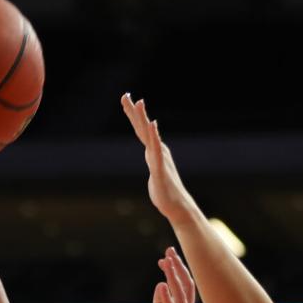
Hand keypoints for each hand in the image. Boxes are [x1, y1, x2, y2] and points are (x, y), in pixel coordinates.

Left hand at [121, 93, 194, 223]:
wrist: (177, 207)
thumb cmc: (166, 194)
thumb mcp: (155, 176)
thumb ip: (154, 165)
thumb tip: (154, 163)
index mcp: (154, 152)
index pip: (141, 131)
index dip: (135, 116)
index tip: (129, 100)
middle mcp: (157, 151)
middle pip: (142, 128)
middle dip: (134, 111)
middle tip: (125, 95)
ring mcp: (159, 158)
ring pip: (148, 135)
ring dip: (143, 118)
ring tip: (139, 102)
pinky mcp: (159, 167)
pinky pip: (155, 148)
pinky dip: (153, 135)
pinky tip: (152, 124)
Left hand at [139, 247, 194, 302]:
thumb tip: (161, 286)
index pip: (182, 287)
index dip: (176, 270)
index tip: (165, 256)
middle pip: (185, 287)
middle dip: (178, 267)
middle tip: (170, 250)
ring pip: (181, 296)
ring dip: (174, 277)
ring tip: (167, 260)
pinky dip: (168, 298)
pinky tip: (162, 284)